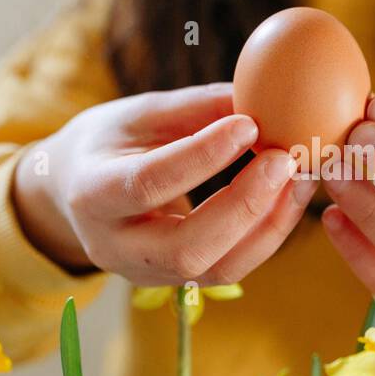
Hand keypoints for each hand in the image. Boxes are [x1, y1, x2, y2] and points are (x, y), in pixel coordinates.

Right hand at [12, 82, 317, 284]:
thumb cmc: (108, 143)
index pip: (147, 183)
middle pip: (186, 247)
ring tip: (300, 175)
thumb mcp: (138, 115)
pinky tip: (290, 195)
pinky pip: (231, 268)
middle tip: (285, 159)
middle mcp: (115, 246)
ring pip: (217, 268)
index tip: (249, 123)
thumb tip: (261, 93)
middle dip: (244, 205)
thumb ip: (194, 109)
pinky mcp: (178, 282)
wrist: (74, 194)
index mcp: (92, 194)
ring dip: (268, 223)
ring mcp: (147, 273)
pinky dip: (267, 233)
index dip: (201, 157)